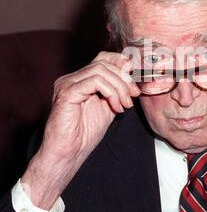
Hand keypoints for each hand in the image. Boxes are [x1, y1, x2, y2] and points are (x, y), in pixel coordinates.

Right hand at [21, 51, 139, 208]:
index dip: (121, 63)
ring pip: (100, 70)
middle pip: (104, 63)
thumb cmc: (85, 133)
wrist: (69, 153)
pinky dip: (110, 92)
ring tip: (124, 105)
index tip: (134, 80)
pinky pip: (94, 82)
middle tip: (133, 96)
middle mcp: (72, 78)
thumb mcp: (109, 106)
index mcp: (81, 80)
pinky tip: (115, 108)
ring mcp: (67, 83)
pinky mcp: (66, 92)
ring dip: (119, 87)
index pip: (102, 58)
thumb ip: (117, 91)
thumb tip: (131, 77)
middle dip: (124, 79)